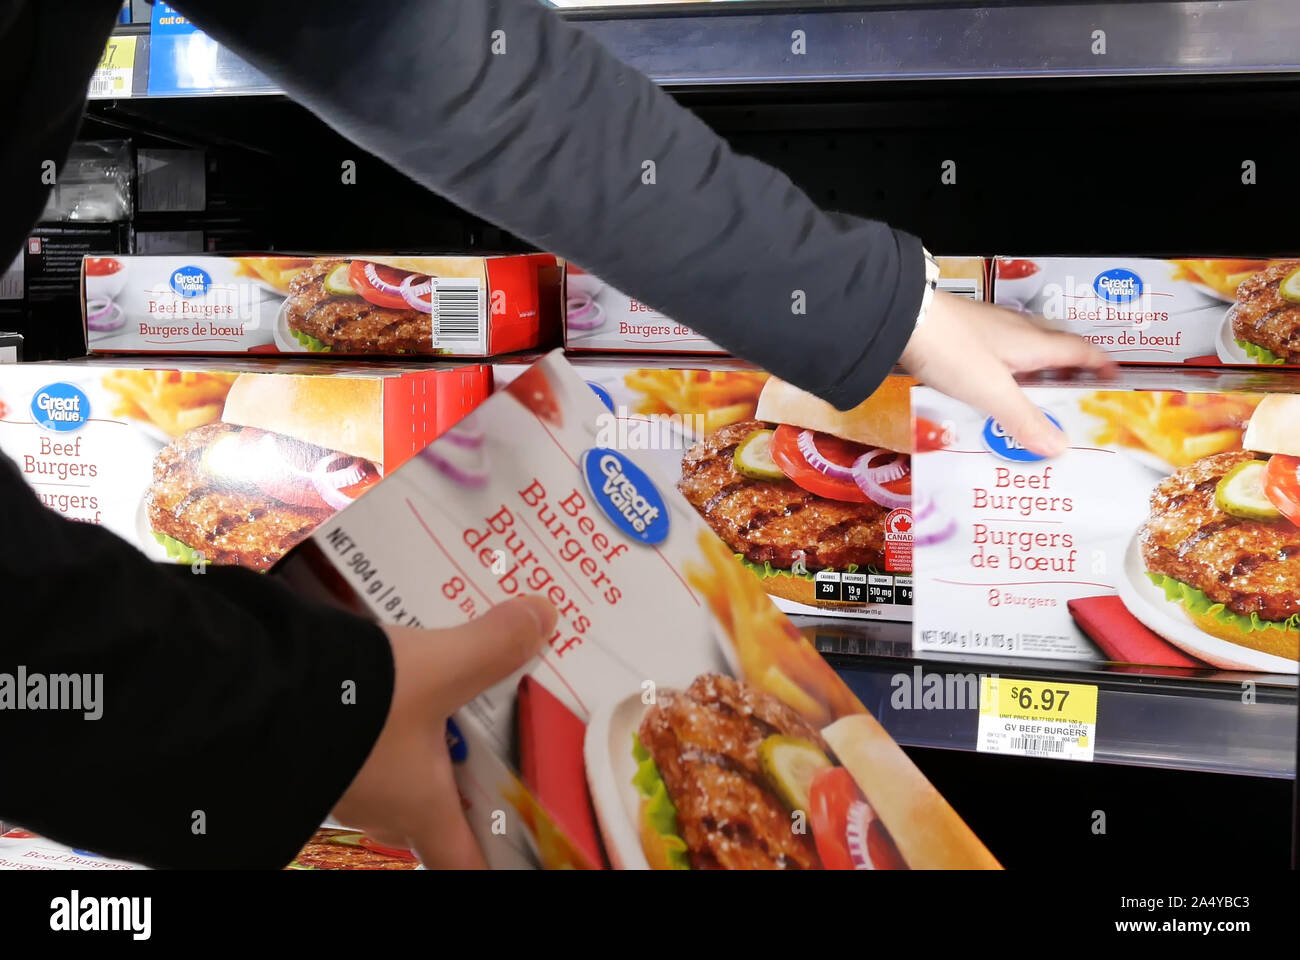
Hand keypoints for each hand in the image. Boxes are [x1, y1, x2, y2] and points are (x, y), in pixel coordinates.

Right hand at [331, 595, 556, 868]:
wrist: (247, 692)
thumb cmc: (353, 703)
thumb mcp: (438, 669)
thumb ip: (493, 645)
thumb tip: (545, 617)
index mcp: (421, 807)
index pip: (464, 860)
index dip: (495, 857)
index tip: (519, 844)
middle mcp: (381, 805)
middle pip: (433, 811)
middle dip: (463, 779)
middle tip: (495, 738)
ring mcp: (340, 781)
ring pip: (394, 769)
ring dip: (421, 738)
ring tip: (448, 690)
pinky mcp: (309, 745)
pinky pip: (361, 739)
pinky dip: (381, 714)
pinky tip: (388, 674)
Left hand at [899, 291, 1115, 455]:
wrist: (903, 317)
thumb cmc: (951, 349)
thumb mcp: (992, 392)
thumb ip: (1024, 419)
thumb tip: (1059, 446)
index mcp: (1032, 342)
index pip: (1077, 350)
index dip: (1098, 363)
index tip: (1113, 374)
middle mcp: (1014, 329)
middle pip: (1053, 344)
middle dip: (1068, 364)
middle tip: (1075, 387)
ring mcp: (986, 327)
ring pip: (1022, 345)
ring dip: (1034, 365)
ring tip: (1035, 390)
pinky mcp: (961, 330)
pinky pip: (995, 348)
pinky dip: (1004, 365)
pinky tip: (989, 379)